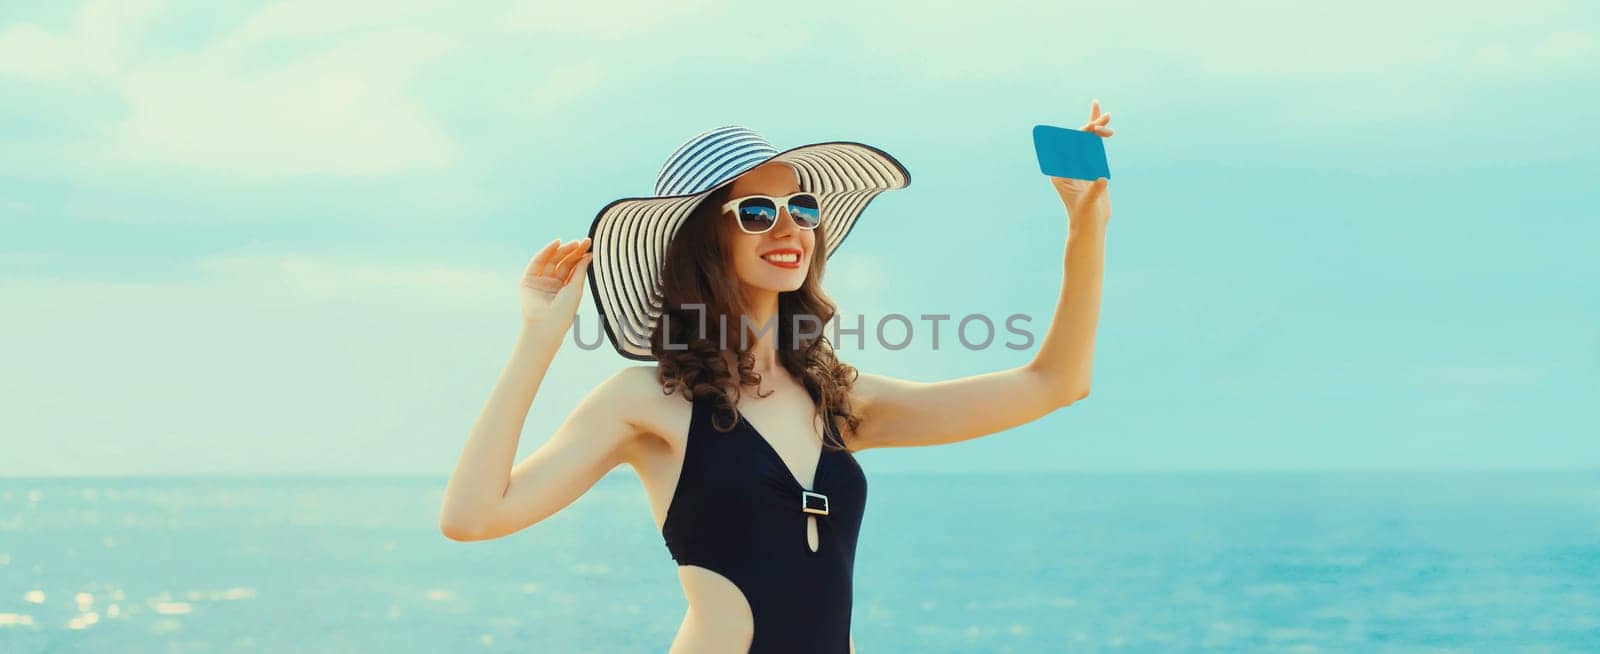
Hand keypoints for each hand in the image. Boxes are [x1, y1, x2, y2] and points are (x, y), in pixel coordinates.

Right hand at [520, 237, 592, 328]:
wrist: (546, 325)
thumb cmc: (564, 311)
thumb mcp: (576, 288)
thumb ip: (580, 270)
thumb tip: (589, 254)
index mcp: (565, 287)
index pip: (573, 266)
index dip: (580, 255)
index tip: (589, 244)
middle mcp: (552, 283)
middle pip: (563, 262)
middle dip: (573, 251)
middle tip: (583, 242)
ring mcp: (540, 281)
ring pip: (551, 260)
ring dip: (562, 250)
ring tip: (573, 243)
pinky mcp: (528, 280)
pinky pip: (537, 262)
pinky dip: (546, 251)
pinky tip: (556, 244)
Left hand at [1049, 99, 1112, 230]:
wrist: (1090, 224)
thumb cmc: (1085, 217)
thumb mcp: (1088, 204)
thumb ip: (1094, 191)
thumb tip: (1103, 180)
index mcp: (1060, 171)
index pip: (1069, 147)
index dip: (1082, 134)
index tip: (1095, 127)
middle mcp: (1066, 166)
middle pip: (1078, 140)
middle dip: (1092, 127)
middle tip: (1107, 116)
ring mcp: (1078, 165)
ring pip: (1086, 141)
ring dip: (1096, 128)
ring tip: (1107, 115)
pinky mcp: (1089, 167)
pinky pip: (1093, 148)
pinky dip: (1098, 136)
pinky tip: (1103, 126)